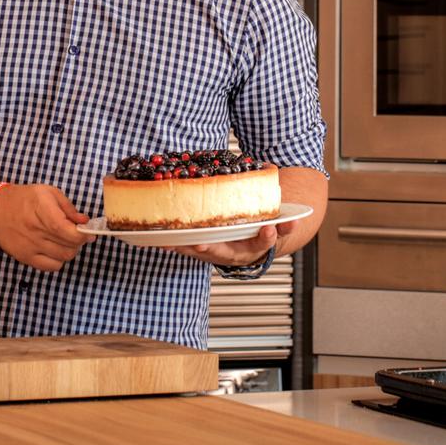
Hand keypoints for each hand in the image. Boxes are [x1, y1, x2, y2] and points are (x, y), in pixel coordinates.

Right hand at [0, 184, 94, 271]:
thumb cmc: (23, 199)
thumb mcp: (48, 193)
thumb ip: (68, 208)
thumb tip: (84, 221)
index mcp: (43, 211)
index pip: (69, 232)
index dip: (83, 235)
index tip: (88, 231)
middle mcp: (36, 231)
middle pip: (69, 247)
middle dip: (79, 241)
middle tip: (77, 234)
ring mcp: (30, 246)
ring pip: (63, 258)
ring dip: (70, 250)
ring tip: (65, 240)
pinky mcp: (25, 257)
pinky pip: (51, 267)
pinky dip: (58, 260)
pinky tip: (54, 249)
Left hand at [168, 219, 298, 266]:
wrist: (254, 245)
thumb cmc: (264, 230)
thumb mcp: (279, 222)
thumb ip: (284, 215)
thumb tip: (285, 190)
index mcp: (256, 246)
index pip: (263, 244)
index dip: (266, 238)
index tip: (269, 228)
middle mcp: (235, 253)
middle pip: (223, 253)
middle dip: (210, 248)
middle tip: (199, 242)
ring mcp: (218, 253)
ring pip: (200, 252)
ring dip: (185, 248)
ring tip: (171, 242)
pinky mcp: (202, 250)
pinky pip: (187, 249)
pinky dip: (175, 246)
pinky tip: (160, 241)